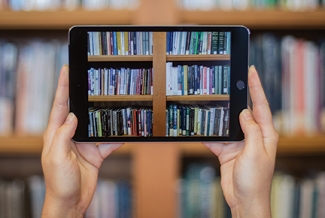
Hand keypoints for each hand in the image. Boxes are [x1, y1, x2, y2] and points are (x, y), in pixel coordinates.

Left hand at [41, 65, 122, 217]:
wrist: (71, 202)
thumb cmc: (59, 182)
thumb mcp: (57, 157)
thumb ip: (63, 135)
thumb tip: (72, 115)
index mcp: (56, 134)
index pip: (59, 105)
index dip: (62, 87)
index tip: (66, 70)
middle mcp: (70, 136)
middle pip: (78, 110)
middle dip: (83, 94)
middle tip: (90, 79)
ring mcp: (83, 145)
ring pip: (96, 125)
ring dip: (103, 116)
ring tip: (111, 102)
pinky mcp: (95, 154)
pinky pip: (108, 143)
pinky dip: (117, 138)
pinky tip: (125, 133)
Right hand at [203, 66, 277, 217]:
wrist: (243, 200)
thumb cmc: (254, 180)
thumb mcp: (254, 152)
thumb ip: (251, 130)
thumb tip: (245, 112)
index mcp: (265, 134)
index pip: (261, 106)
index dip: (256, 88)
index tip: (251, 72)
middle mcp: (252, 136)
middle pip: (243, 112)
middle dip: (237, 97)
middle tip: (229, 81)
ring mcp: (239, 143)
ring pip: (227, 124)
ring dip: (219, 117)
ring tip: (211, 102)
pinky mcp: (227, 151)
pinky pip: (216, 139)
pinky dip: (208, 135)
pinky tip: (200, 129)